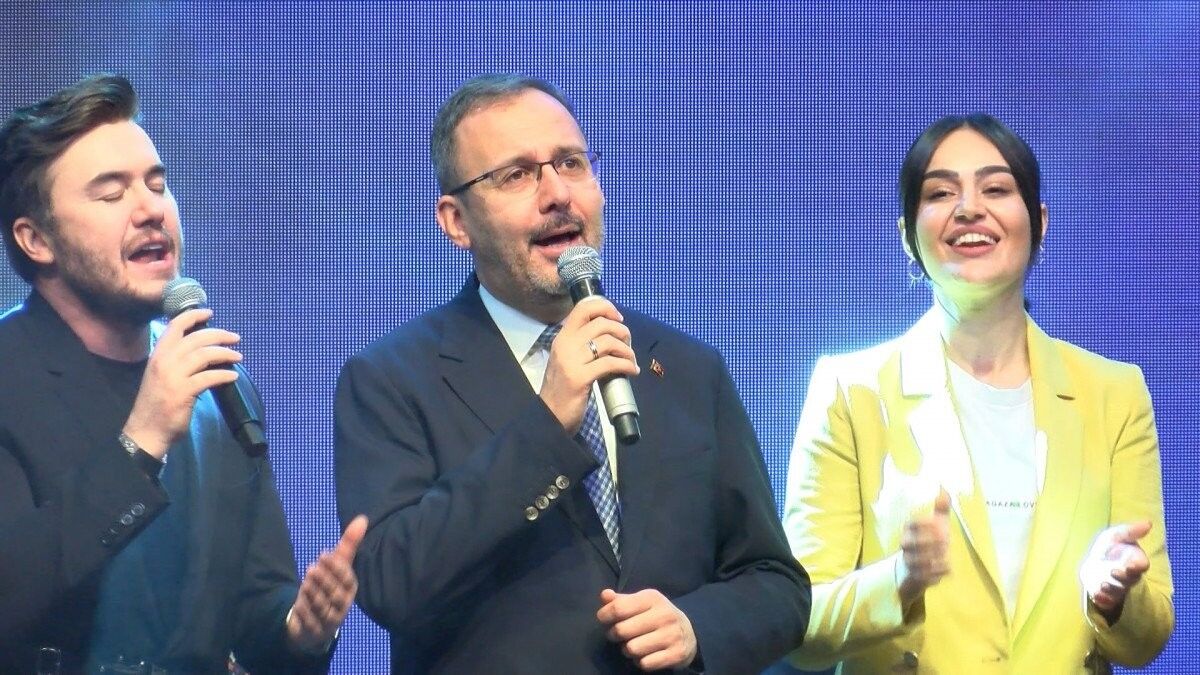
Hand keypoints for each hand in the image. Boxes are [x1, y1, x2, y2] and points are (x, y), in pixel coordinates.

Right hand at [123, 308, 241, 457]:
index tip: (210, 312)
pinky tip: (233, 376)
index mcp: (158, 355)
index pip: (175, 326)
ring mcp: (173, 376)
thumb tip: (204, 351)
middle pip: (196, 338)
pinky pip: (209, 377)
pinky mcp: (183, 392)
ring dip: (225, 353)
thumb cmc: (157, 403)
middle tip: (235, 338)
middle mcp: (164, 361)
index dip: (193, 316)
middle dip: (218, 335)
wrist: (146, 430)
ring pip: (204, 355)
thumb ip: (177, 361)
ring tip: (238, 356)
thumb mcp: (162, 375)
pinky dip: (224, 375)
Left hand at [286, 515, 367, 653]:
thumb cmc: (328, 586)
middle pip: (336, 594)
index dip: (336, 567)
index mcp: (350, 590)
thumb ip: (349, 544)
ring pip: (323, 607)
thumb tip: (362, 518)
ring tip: (305, 583)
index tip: (323, 554)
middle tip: (312, 568)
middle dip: (324, 581)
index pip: (347, 580)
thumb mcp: (336, 565)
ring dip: (313, 594)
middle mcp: (343, 606)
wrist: (313, 619)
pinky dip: (305, 611)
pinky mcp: (317, 631)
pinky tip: (299, 602)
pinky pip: (311, 621)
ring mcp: (330, 620)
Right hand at [540, 298, 638, 433]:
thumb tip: (611, 335)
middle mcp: (565, 345)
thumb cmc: (562, 390)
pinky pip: (610, 364)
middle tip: (628, 343)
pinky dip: (626, 366)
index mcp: (562, 338)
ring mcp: (571, 361)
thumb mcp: (567, 360)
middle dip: (622, 331)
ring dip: (626, 350)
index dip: (605, 307)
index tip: (618, 318)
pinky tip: (631, 372)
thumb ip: (582, 346)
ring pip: (607, 342)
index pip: (582, 308)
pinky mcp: (580, 378)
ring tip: (631, 360)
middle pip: (600, 323)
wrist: (549, 416)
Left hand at [596, 588, 696, 670]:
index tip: (604, 619)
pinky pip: (645, 664)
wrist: (689, 633)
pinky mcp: (676, 654)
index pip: (618, 608)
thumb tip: (605, 595)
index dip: (605, 615)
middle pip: (621, 630)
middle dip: (614, 635)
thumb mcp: (641, 603)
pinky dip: (640, 662)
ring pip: (631, 649)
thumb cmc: (656, 616)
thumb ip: (620, 600)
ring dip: (627, 650)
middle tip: (618, 635)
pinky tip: (645, 655)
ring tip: (632, 645)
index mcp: (653, 598)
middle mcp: (664, 615)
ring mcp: (672, 635)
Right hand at [896, 490, 950, 606]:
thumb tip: (944, 489)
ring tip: (946, 556)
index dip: (924, 524)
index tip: (940, 524)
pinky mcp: (913, 576)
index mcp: (909, 530)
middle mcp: (905, 545)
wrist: (916, 567)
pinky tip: (948, 568)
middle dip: (927, 542)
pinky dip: (935, 573)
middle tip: (945, 541)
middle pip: (909, 543)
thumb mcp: (936, 524)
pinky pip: (921, 576)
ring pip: (914, 561)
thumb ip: (940, 509)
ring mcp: (908, 561)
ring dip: (931, 558)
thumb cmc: (928, 541)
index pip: (911, 524)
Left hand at [1080, 521, 1151, 622]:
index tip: (1130, 564)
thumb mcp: (1116, 536)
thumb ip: (1130, 531)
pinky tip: (1096, 596)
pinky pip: (1107, 601)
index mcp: (1135, 561)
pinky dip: (1103, 600)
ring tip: (1102, 584)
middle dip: (1123, 577)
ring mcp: (1119, 587)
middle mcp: (1129, 576)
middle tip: (1114, 571)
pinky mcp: (1107, 596)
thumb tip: (1149, 523)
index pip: (1141, 565)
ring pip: (1119, 591)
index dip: (1137, 566)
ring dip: (1112, 588)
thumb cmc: (1109, 548)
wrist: (1095, 564)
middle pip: (1131, 579)